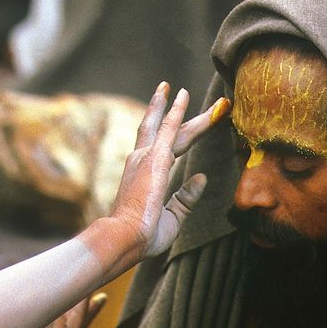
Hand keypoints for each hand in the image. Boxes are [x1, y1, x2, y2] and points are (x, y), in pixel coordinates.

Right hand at [107, 82, 229, 259]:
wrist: (124, 237)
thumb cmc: (143, 235)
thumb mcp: (173, 216)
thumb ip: (186, 197)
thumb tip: (202, 177)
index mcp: (144, 174)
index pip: (166, 147)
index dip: (179, 133)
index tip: (188, 122)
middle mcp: (142, 160)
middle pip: (164, 130)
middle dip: (176, 113)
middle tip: (183, 91)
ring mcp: (147, 157)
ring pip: (169, 126)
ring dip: (179, 108)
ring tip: (184, 90)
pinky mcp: (155, 158)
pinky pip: (170, 128)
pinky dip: (177, 111)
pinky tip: (183, 96)